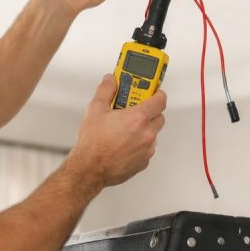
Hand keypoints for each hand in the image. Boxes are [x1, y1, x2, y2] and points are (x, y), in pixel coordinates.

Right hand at [66, 74, 166, 190]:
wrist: (89, 169)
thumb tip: (110, 80)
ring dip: (144, 129)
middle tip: (135, 110)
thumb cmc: (93, 144)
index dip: (157, 93)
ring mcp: (147, 150)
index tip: (153, 91)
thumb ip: (105, 90)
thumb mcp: (95, 110)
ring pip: (153, 134)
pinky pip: (147, 149)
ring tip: (125, 129)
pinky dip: (140, 144)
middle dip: (150, 112)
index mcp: (138, 118)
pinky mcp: (143, 162)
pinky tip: (124, 143)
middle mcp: (147, 134)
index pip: (160, 100)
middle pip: (159, 117)